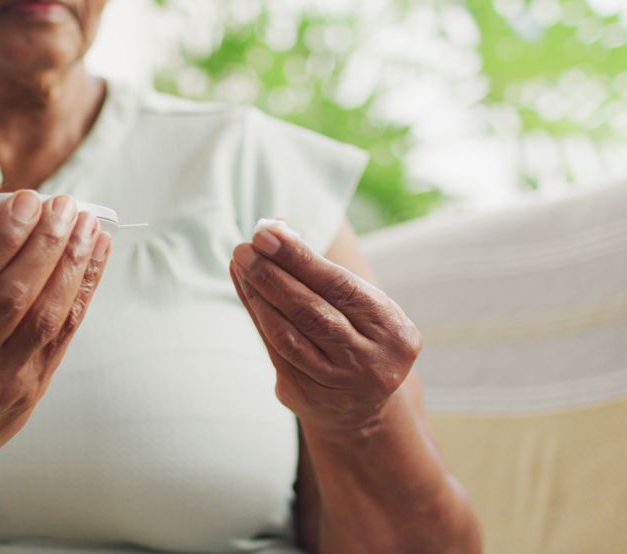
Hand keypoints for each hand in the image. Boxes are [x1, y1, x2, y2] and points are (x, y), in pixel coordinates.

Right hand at [0, 190, 111, 496]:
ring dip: (72, 265)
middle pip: (14, 297)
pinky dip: (82, 290)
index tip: (26, 200)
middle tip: (64, 205)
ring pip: (45, 317)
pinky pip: (63, 335)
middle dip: (45, 245)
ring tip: (87, 225)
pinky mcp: (32, 391)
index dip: (2, 239)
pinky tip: (94, 257)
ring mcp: (3, 381)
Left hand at [229, 223, 421, 431]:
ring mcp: (338, 385)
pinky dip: (258, 318)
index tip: (269, 233)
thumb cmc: (356, 337)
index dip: (301, 259)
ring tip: (241, 266)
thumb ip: (319, 272)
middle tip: (246, 248)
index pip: (341, 287)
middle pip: (312, 312)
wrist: (360, 407)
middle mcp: (371, 362)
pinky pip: (275, 352)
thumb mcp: (358, 306)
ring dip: (259, 297)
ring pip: (288, 336)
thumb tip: (275, 228)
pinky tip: (247, 292)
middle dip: (274, 275)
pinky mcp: (306, 398)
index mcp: (393, 332)